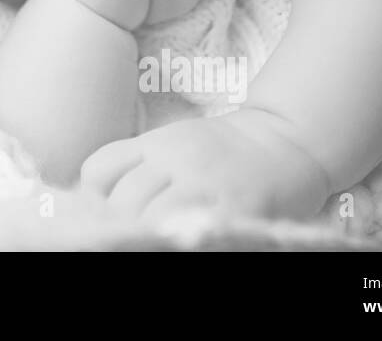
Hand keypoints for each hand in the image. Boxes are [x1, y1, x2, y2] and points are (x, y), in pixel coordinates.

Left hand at [79, 107, 332, 222]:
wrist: (286, 142)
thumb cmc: (224, 151)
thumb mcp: (174, 143)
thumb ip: (140, 164)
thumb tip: (99, 198)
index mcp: (155, 143)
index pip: (99, 169)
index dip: (94, 196)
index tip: (102, 211)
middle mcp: (175, 159)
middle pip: (123, 199)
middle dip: (120, 221)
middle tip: (129, 233)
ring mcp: (204, 185)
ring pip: (151, 217)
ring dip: (146, 233)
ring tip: (154, 239)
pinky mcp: (234, 209)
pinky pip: (191, 229)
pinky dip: (177, 238)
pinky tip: (179, 239)